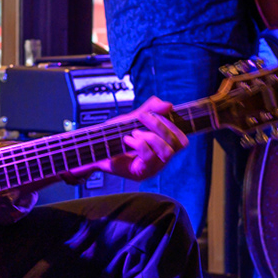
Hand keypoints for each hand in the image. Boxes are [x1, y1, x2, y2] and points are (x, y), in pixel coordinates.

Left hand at [72, 97, 187, 181]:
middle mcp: (161, 159)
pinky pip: (149, 158)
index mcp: (163, 147)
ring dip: (151, 137)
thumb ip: (150, 109)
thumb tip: (168, 105)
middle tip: (142, 117)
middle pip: (177, 144)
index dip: (172, 124)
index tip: (155, 112)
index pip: (182, 139)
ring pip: (167, 152)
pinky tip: (128, 140)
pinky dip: (139, 144)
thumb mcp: (133, 118)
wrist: (95, 149)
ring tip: (134, 133)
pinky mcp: (141, 173)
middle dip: (160, 126)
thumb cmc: (115, 136)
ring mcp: (153, 168)